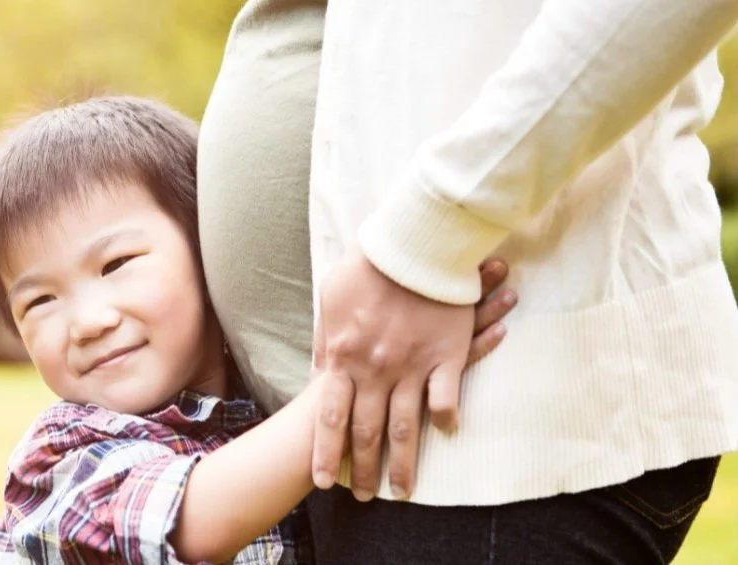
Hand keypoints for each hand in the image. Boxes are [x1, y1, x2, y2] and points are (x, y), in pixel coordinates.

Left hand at [311, 248, 514, 500]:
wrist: (410, 244)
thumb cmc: (366, 267)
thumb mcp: (330, 300)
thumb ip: (325, 339)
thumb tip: (320, 368)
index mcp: (343, 356)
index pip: (328, 417)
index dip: (324, 453)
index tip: (321, 481)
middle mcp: (374, 370)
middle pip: (366, 432)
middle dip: (363, 470)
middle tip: (365, 497)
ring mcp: (411, 366)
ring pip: (405, 428)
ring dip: (404, 465)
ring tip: (403, 491)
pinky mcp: (445, 356)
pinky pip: (445, 399)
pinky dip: (444, 420)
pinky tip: (444, 435)